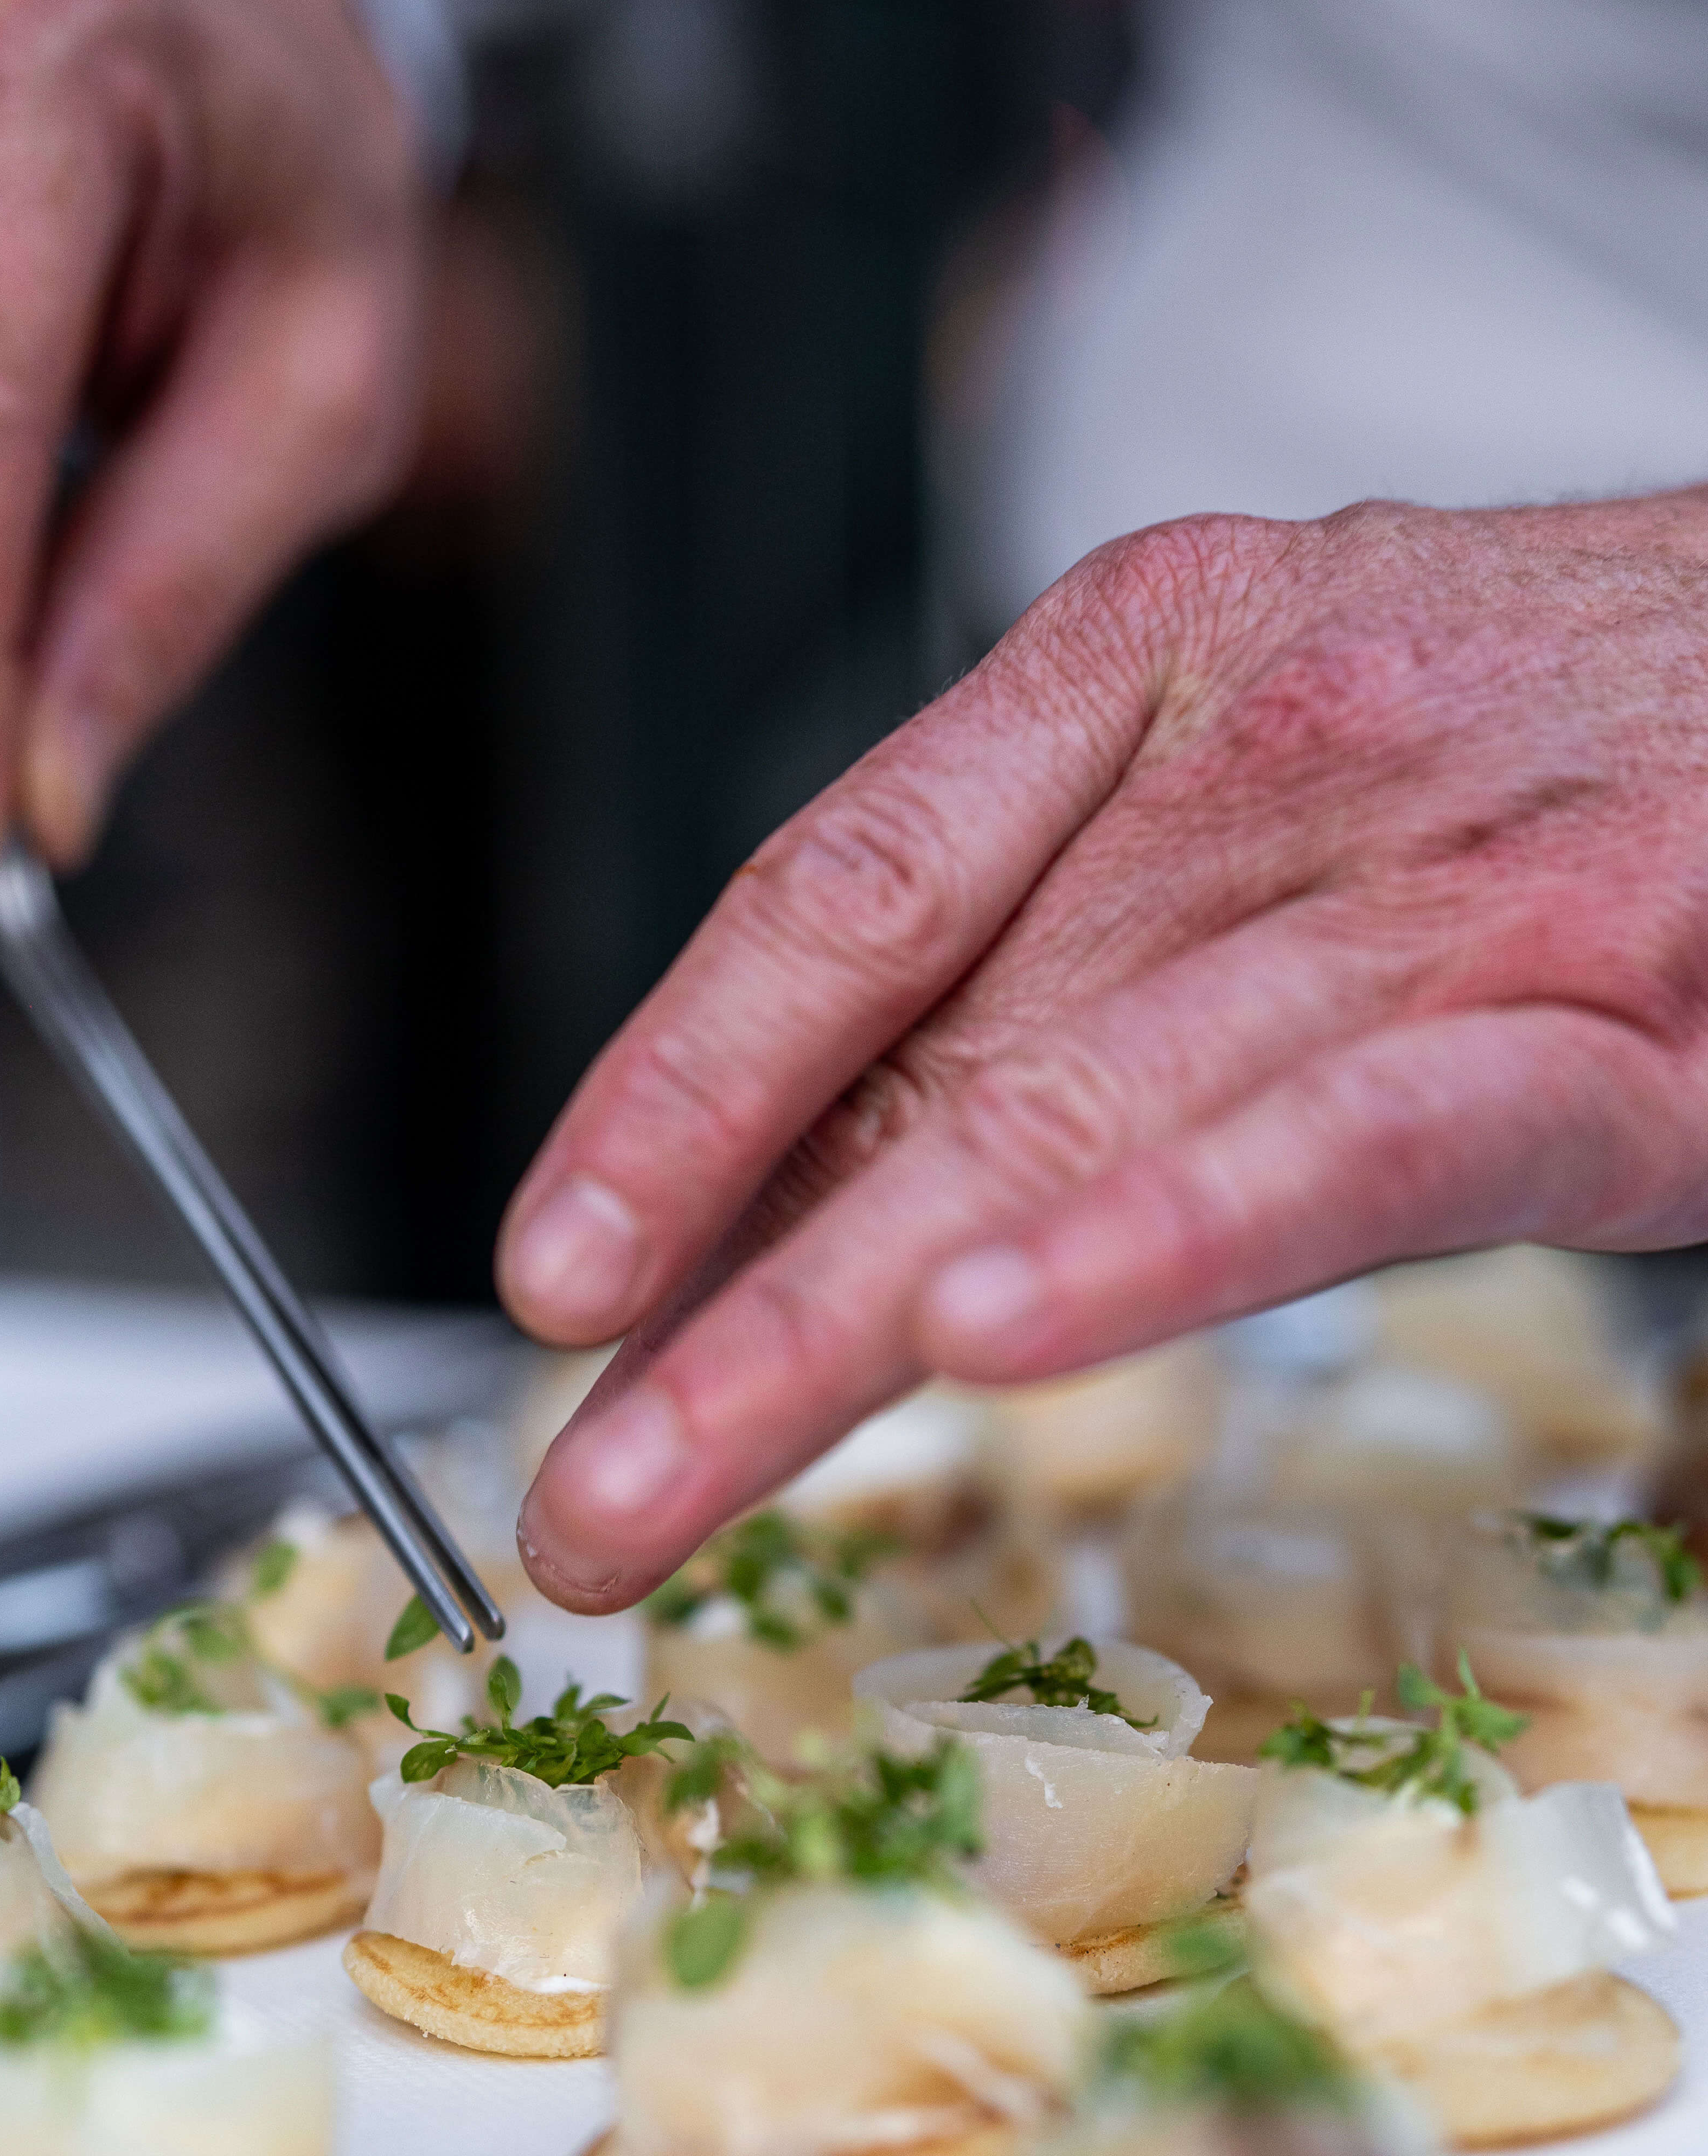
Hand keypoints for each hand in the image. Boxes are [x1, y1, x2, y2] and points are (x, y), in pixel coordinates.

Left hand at [503, 493, 1707, 1605]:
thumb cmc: (1557, 731)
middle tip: (571, 1493)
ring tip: (666, 1493)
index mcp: (1148, 662)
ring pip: (1078, 1111)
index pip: (841, 898)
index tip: (553, 1272)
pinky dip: (1161, 1233)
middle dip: (714, 1295)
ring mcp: (1443, 889)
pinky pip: (1353, 1140)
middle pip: (924, 1055)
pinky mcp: (1611, 1030)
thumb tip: (845, 1181)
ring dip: (839, 1326)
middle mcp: (1266, 748)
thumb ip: (1075, 939)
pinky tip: (996, 1332)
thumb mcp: (1281, 764)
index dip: (668, 1095)